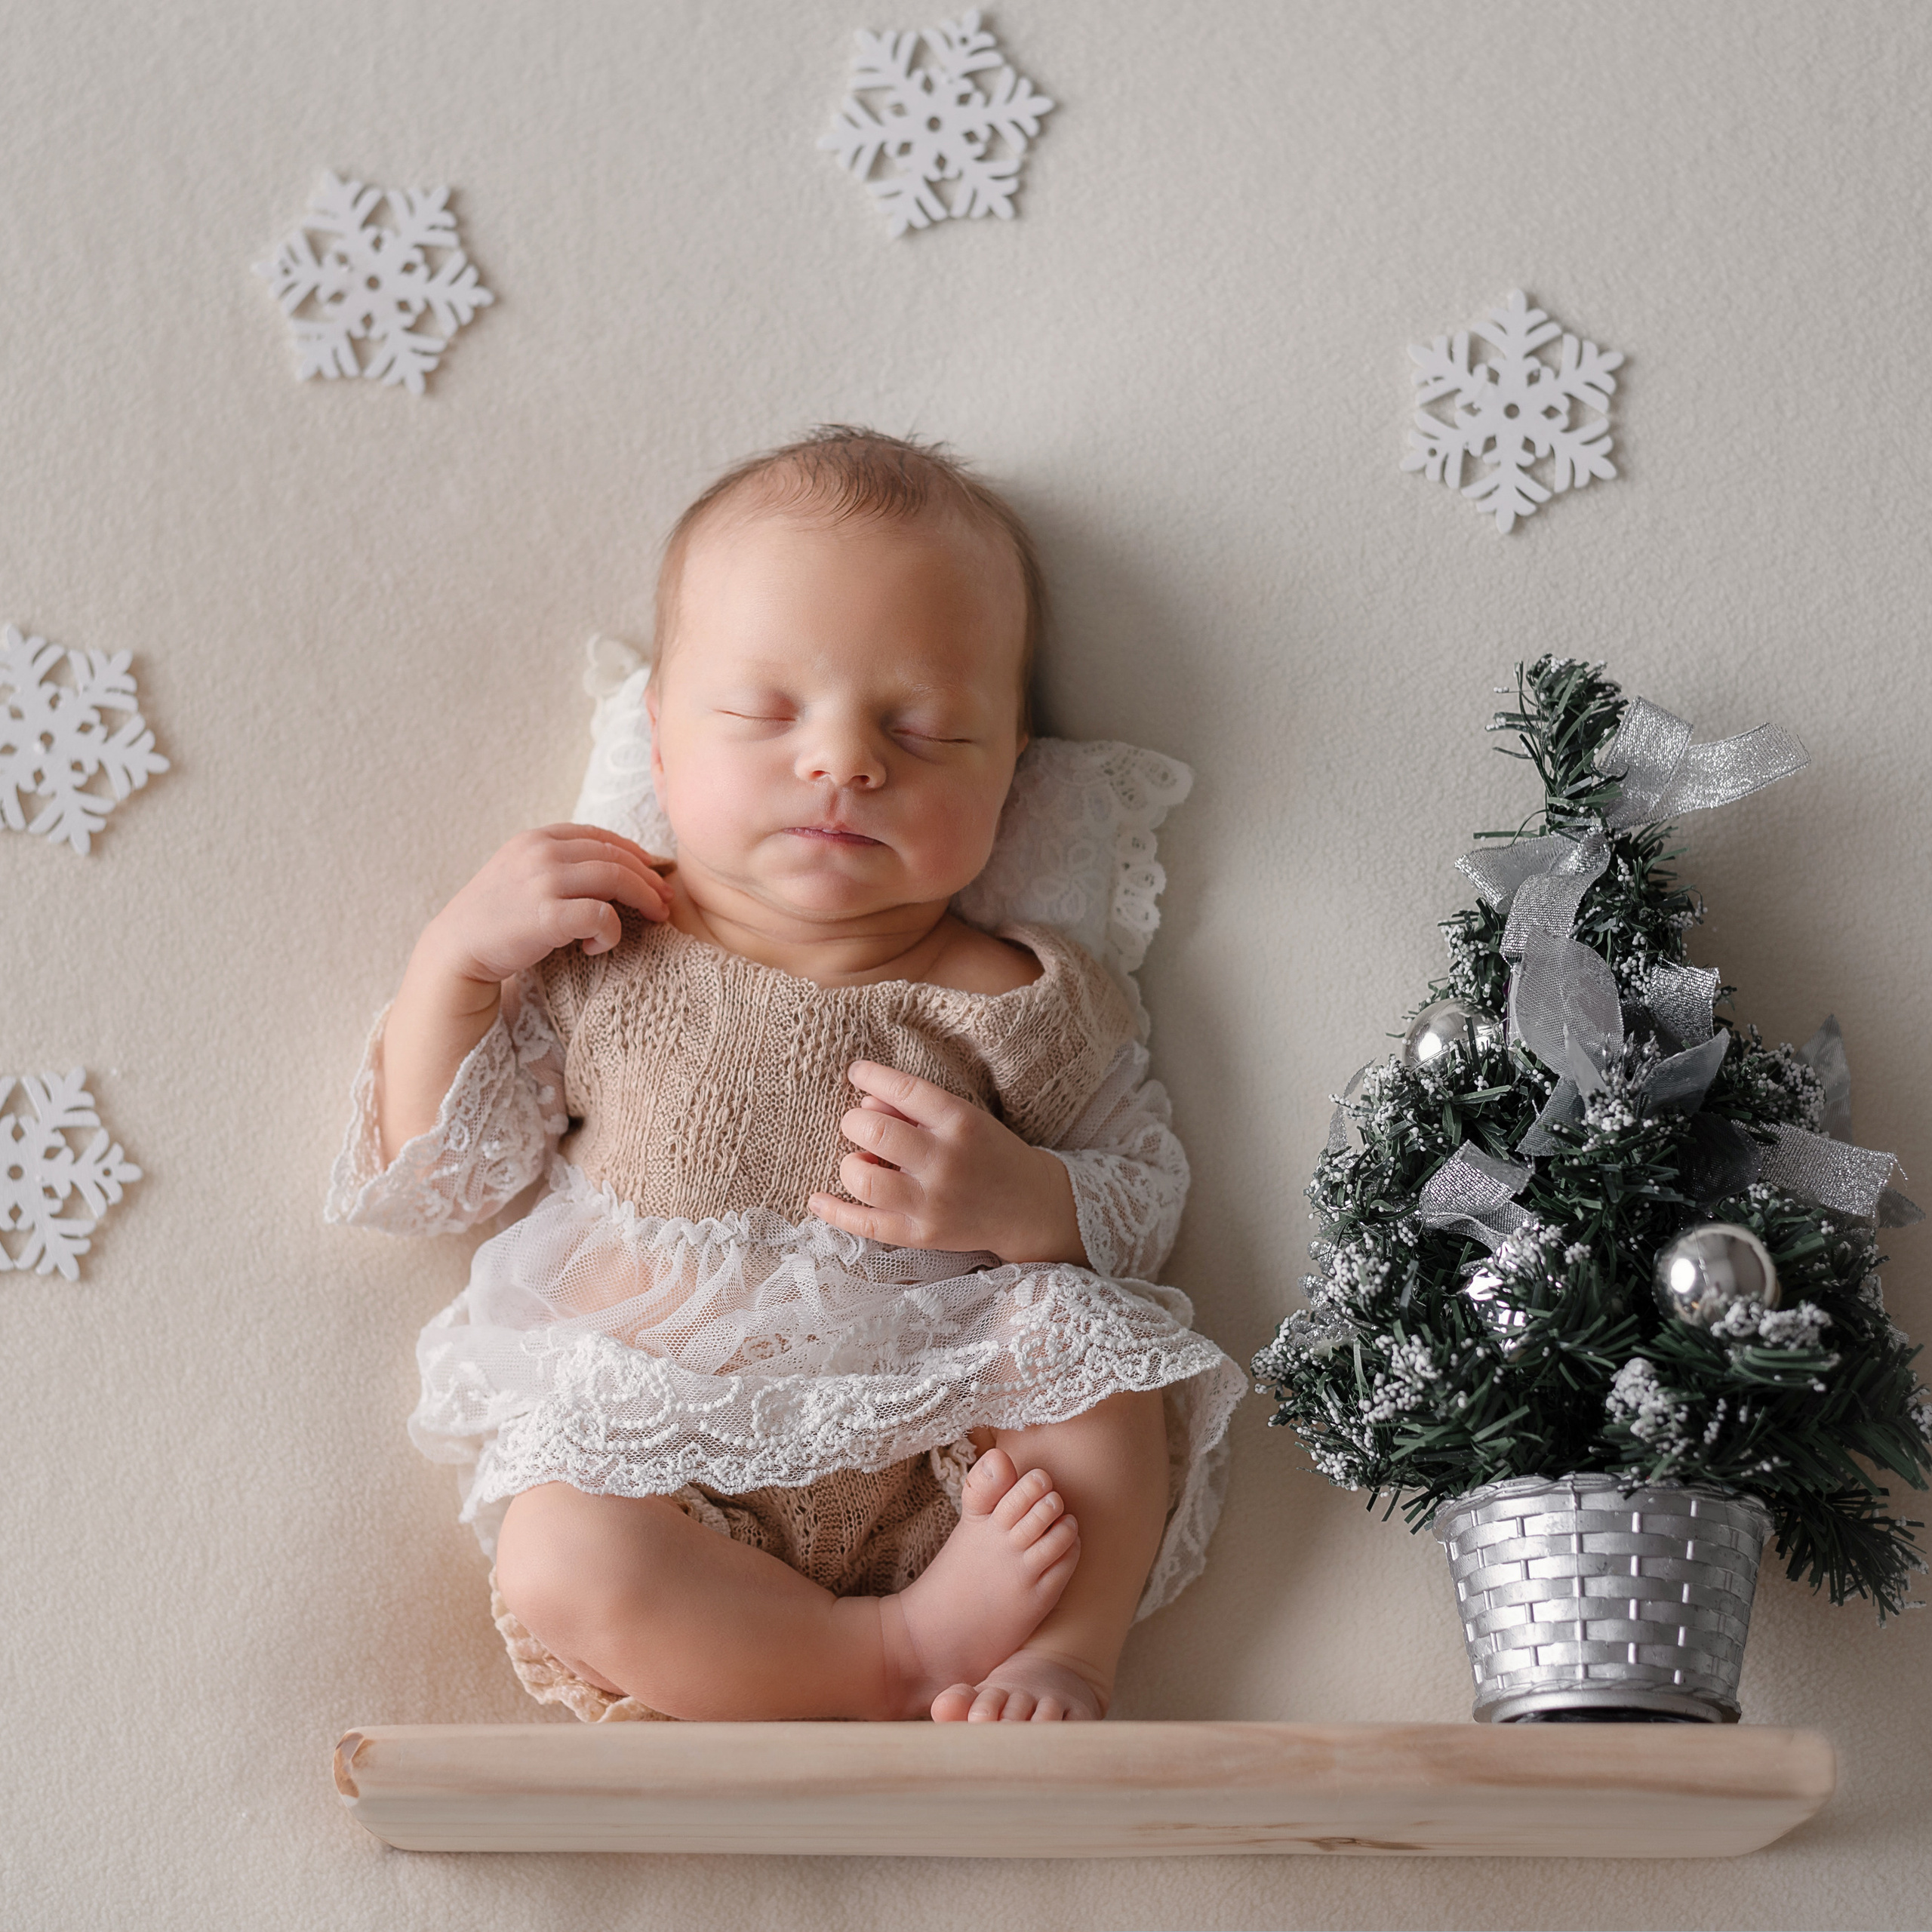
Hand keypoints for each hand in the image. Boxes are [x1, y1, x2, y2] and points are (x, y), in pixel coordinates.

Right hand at [378, 826, 670, 1160]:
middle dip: (648, 877)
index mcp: (537, 838)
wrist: (458, 949)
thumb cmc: (498, 917)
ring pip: (615, 879)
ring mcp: (542, 882)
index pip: (600, 835)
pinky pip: (601, 916)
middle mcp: (540, 852)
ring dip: (643, 899)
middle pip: (615, 856)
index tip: (653, 871)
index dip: (634, 852)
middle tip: (665, 900)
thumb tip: (615, 868)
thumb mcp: (523, 873)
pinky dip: (610, 931)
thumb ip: (560, 863)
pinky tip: (597, 945)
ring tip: (653, 918)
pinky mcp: (546, 916)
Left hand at [808, 1061, 1088, 1264]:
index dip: (871, 1075)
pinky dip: (834, 1212)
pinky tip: (817, 1199)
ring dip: (850, 1165)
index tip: (857, 1071)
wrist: (1029, 1206)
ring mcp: (932, 1202)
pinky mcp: (922, 1234)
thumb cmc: (990, 1153)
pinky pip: (866, 1225)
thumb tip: (865, 1100)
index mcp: (961, 1122)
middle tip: (860, 1124)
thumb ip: (917, 1107)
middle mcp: (945, 1161)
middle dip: (855, 1122)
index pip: (904, 1089)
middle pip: (875, 1132)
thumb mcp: (966, 1118)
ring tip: (862, 1162)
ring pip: (865, 1180)